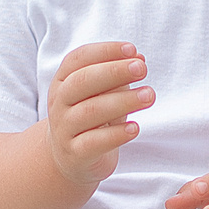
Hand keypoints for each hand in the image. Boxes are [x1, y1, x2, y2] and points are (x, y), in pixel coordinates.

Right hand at [46, 41, 152, 187]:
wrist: (71, 158)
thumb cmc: (91, 117)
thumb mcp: (103, 93)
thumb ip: (119, 75)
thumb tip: (140, 58)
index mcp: (63, 81)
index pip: (78, 59)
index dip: (105, 51)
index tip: (132, 49)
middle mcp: (59, 102)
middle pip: (82, 81)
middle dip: (114, 72)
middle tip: (142, 69)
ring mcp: (64, 128)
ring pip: (90, 111)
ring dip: (123, 101)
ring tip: (149, 96)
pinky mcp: (75, 154)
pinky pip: (93, 142)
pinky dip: (116, 134)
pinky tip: (135, 128)